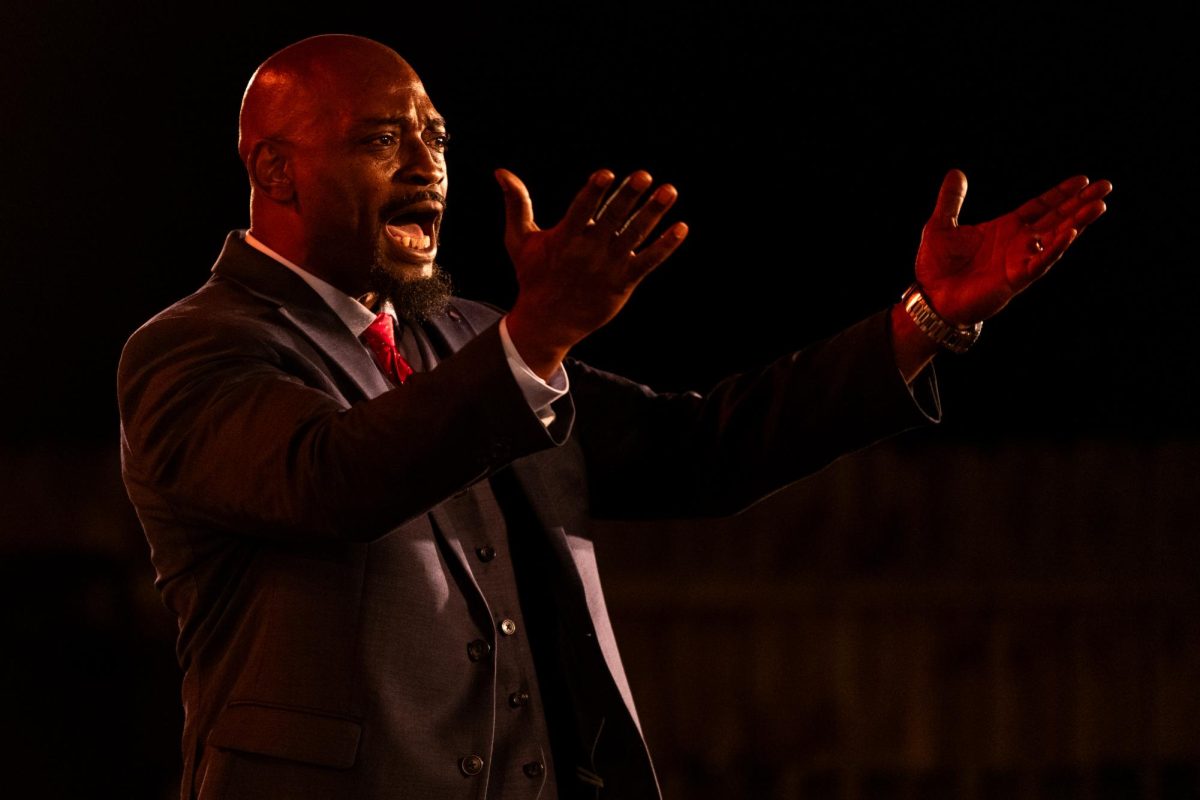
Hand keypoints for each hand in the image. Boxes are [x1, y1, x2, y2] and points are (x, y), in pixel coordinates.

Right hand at [496, 168, 687, 377]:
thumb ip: (516, 203)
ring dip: (653, 213)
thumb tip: (501, 171)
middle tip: (645, 175)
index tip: (607, 174)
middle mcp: (589, 251)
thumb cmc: (533, 277)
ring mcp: (608, 267)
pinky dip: (665, 246)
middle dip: (628, 197)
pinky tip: (681, 228)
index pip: (581, 210)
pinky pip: (648, 262)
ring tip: (669, 191)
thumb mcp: (519, 240)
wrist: (547, 322)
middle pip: (613, 218)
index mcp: (565, 238)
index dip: (594, 192)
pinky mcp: (623, 282)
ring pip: (635, 236)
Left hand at [915, 169, 1110, 323]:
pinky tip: (1071, 233)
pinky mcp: (1015, 278)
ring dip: (1078, 222)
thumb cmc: (937, 268)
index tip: (1083, 179)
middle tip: (1106, 186)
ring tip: (1100, 206)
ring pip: (1056, 238)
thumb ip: (951, 200)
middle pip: (1057, 218)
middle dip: (1080, 203)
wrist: (930, 299)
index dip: (1061, 193)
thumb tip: (955, 172)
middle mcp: (1018, 243)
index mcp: (1005, 229)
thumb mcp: (941, 225)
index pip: (1041, 207)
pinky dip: (1055, 248)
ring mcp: (1019, 261)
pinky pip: (1041, 262)